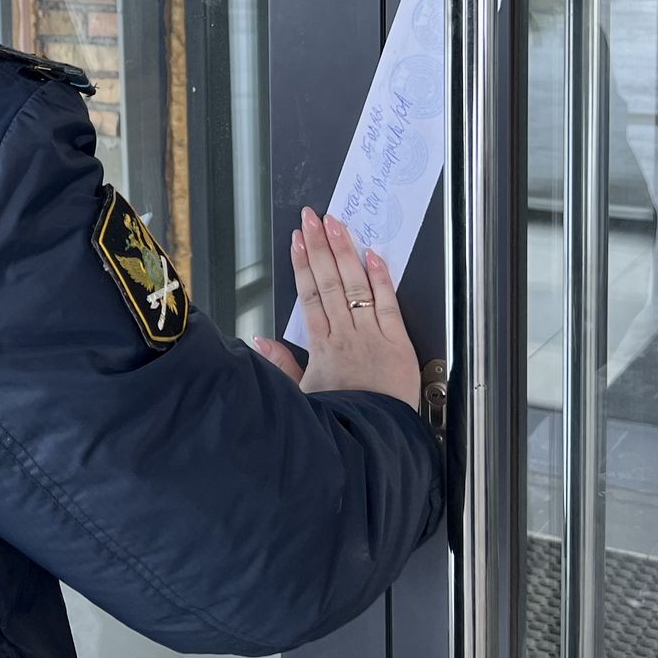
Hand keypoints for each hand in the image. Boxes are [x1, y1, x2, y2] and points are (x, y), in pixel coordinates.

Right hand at [251, 208, 420, 410]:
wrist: (376, 439)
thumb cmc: (341, 420)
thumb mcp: (301, 396)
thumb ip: (281, 365)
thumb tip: (260, 339)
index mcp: (322, 346)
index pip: (309, 295)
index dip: (302, 264)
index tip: (298, 240)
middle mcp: (346, 335)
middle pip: (330, 281)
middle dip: (319, 246)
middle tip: (313, 217)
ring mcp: (372, 336)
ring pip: (356, 285)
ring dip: (346, 252)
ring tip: (337, 225)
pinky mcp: (398, 342)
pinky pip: (388, 303)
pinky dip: (381, 278)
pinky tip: (374, 256)